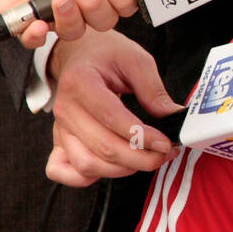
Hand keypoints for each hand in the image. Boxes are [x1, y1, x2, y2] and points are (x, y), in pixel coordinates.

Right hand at [46, 29, 181, 186]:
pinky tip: (113, 168)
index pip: (111, 118)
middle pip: (101, 148)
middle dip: (139, 158)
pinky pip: (62, 171)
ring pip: (87, 164)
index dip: (141, 136)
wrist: (78, 53)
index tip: (165, 143)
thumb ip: (154, 91)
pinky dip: (87, 178)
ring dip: (122, 169)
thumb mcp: (136, 61)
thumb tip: (174, 118)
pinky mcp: (58, 142)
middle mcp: (65, 109)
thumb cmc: (106, 54)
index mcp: (81, 82)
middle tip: (164, 153)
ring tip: (147, 159)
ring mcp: (58, 128)